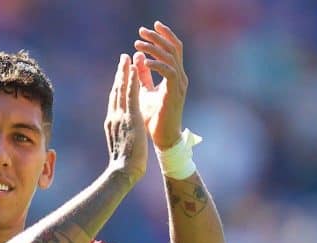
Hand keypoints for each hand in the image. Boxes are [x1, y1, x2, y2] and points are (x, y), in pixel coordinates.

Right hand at [104, 54, 147, 180]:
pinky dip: (133, 79)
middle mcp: (113, 117)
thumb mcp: (121, 146)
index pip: (114, 100)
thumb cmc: (124, 164)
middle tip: (124, 58)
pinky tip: (136, 68)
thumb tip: (122, 135)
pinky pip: (131, 94)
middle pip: (116, 91)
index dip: (117, 86)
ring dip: (126, 71)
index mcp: (112, 123)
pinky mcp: (130, 117)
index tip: (121, 74)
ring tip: (128, 57)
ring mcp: (120, 116)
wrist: (123, 171)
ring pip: (122, 89)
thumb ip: (120, 136)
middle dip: (120, 74)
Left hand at [134, 21, 187, 149]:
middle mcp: (180, 78)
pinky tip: (144, 62)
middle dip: (158, 37)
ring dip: (154, 49)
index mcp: (174, 76)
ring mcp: (179, 85)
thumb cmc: (154, 119)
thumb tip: (136, 58)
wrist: (163, 139)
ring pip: (170, 57)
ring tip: (137, 45)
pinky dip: (156, 64)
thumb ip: (143, 76)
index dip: (163, 36)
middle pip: (173, 48)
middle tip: (141, 31)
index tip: (149, 28)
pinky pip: (169, 71)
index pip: (173, 49)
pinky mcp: (175, 93)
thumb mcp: (145, 92)